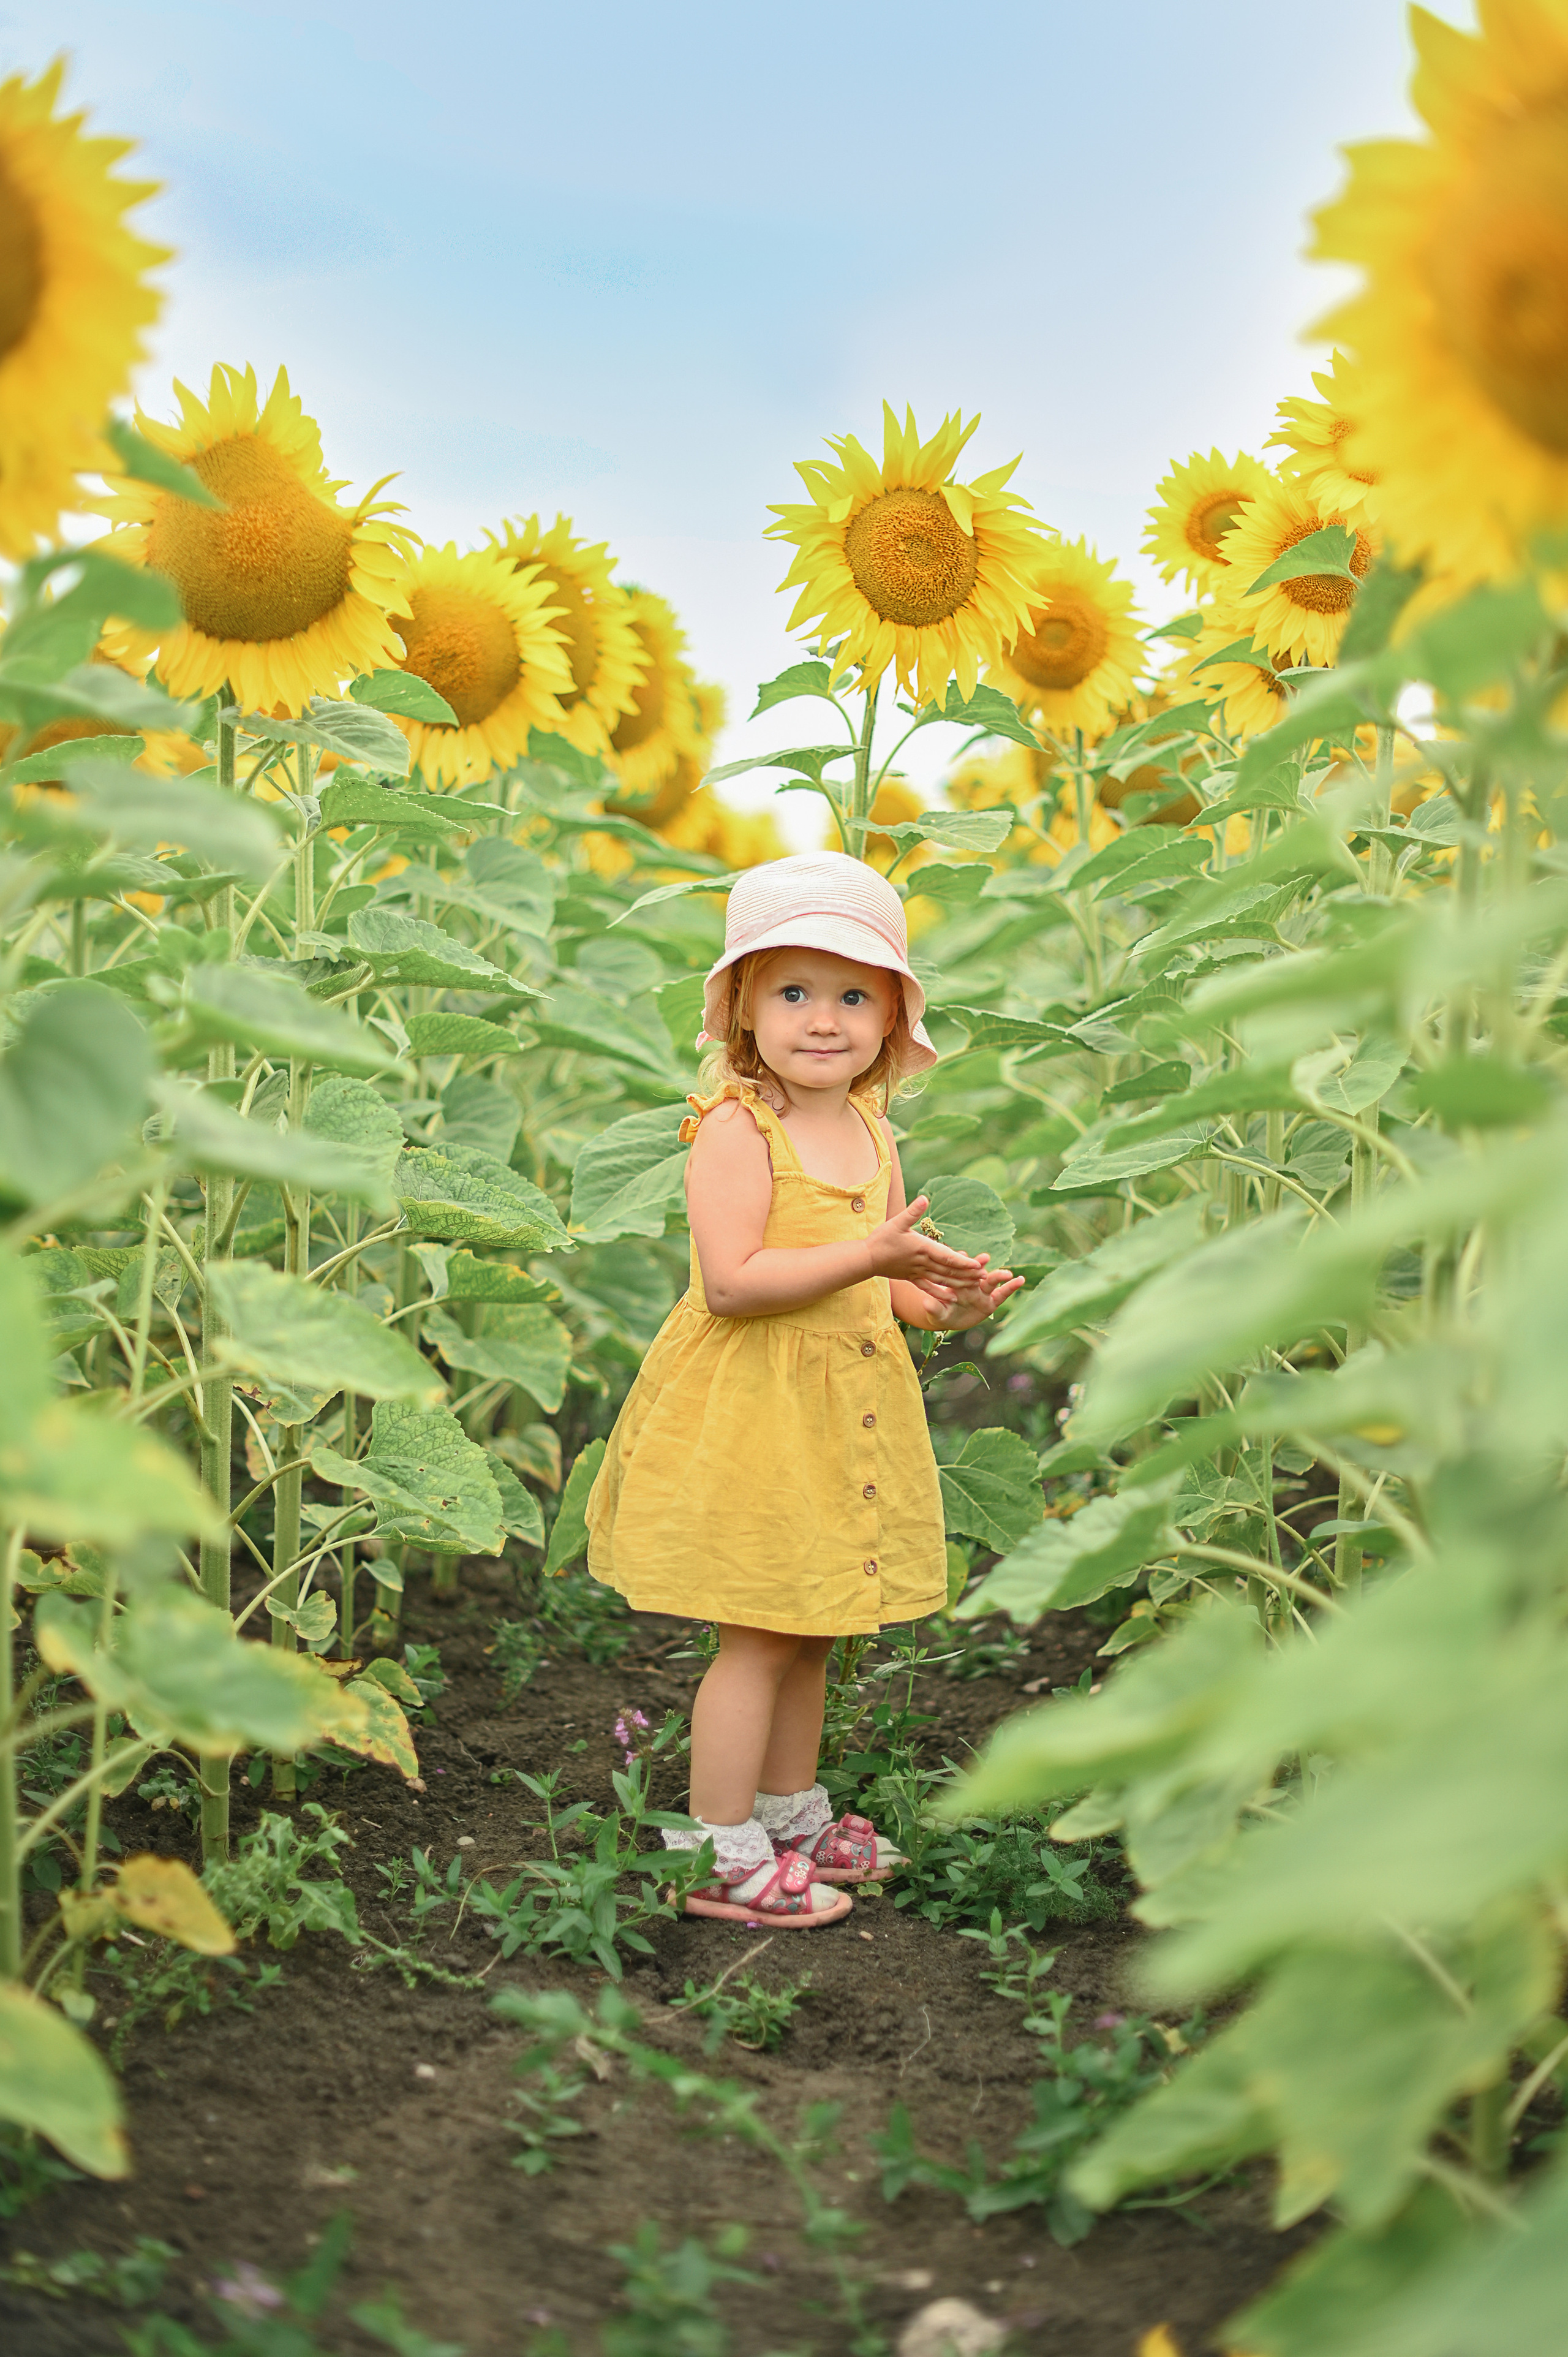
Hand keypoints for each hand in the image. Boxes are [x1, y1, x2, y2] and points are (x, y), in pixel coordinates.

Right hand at [867, 1196, 985, 1289]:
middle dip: (968, 1274)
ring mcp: (917, 1272)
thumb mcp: (897, 1222)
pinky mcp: (911, 1278)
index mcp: (922, 1248)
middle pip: (949, 1270)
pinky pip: (929, 1287)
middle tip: (985, 1277)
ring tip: (975, 1285)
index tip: (978, 1265)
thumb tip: (925, 1198)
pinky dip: (941, 1293)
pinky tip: (953, 1297)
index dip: (964, 1262)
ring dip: (959, 1283)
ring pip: (942, 1280)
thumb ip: (912, 1211)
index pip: (947, 1256)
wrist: (866, 1258)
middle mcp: (922, 1262)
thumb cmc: (881, 1238)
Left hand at [906, 1256, 1025, 1333]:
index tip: (962, 1255)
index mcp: (955, 1281)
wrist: (949, 1320)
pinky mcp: (991, 1301)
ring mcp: (981, 1291)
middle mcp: (970, 1283)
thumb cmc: (938, 1313)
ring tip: (1007, 1273)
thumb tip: (926, 1303)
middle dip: (980, 1265)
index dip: (960, 1262)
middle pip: (976, 1272)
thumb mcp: (936, 1313)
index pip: (958, 1269)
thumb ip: (933, 1309)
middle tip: (985, 1258)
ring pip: (991, 1280)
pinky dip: (1011, 1287)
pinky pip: (1002, 1294)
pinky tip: (1020, 1280)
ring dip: (998, 1275)